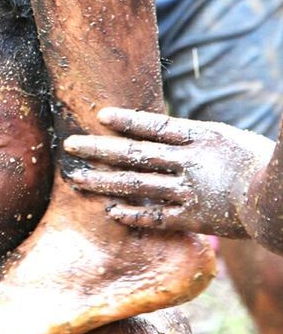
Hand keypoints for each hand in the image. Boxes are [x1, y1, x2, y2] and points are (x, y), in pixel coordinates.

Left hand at [64, 108, 274, 239]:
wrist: (280, 199)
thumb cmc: (264, 164)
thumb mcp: (229, 138)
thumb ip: (198, 137)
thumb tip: (170, 133)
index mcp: (201, 137)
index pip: (155, 125)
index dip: (127, 120)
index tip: (100, 115)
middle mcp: (188, 162)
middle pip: (135, 153)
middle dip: (100, 149)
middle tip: (70, 145)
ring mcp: (189, 190)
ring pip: (137, 184)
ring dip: (104, 181)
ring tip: (77, 178)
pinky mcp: (194, 218)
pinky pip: (156, 216)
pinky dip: (132, 213)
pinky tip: (110, 212)